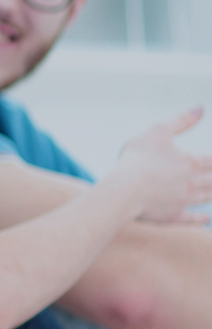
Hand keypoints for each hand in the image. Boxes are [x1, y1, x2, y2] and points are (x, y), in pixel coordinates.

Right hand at [114, 107, 211, 222]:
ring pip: (206, 198)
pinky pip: (191, 219)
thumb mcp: (158, 132)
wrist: (125, 191)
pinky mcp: (171, 216)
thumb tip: (201, 108)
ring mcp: (183, 202)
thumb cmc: (138, 158)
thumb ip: (181, 121)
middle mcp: (192, 184)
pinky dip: (201, 220)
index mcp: (191, 163)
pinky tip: (207, 220)